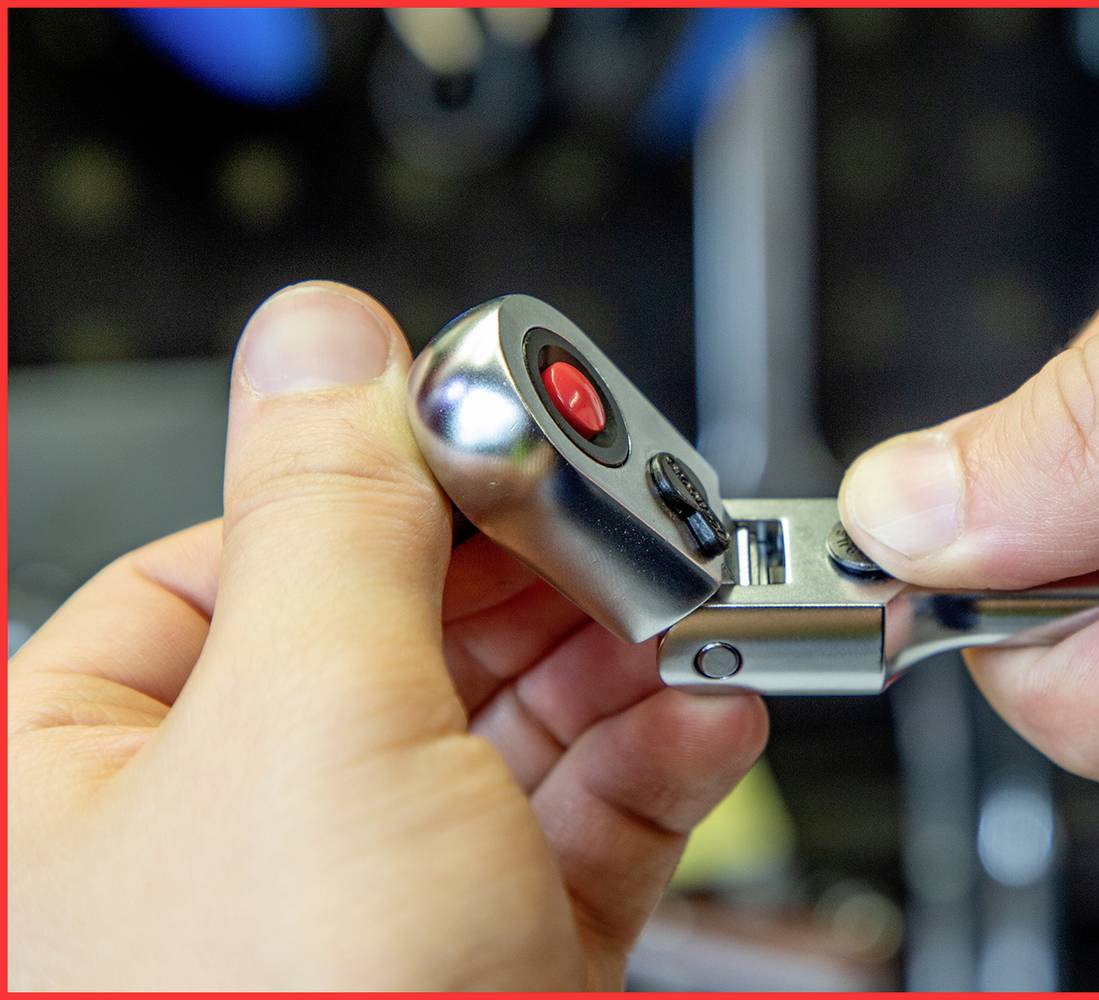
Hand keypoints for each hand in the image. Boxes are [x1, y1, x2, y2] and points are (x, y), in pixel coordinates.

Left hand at [9, 282, 767, 988]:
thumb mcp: (306, 724)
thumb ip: (332, 509)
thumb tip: (326, 337)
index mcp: (94, 760)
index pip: (252, 547)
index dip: (391, 480)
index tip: (505, 430)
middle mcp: (230, 824)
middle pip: (409, 622)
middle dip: (542, 571)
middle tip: (635, 520)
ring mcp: (375, 891)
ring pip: (512, 714)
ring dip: (622, 654)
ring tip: (698, 611)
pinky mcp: (499, 949)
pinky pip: (583, 811)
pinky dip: (658, 750)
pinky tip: (708, 703)